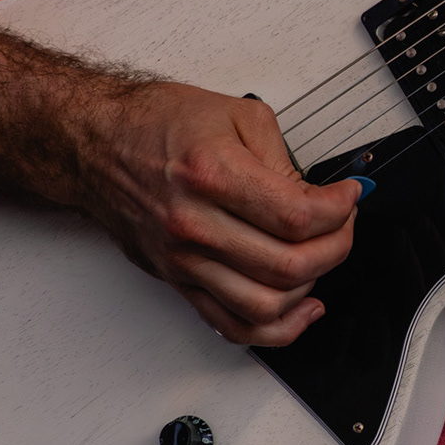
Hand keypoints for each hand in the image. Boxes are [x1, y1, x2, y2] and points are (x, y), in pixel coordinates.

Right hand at [73, 83, 359, 346]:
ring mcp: (183, 259)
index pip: (297, 216)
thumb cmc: (157, 123)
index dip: (340, 209)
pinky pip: (233, 326)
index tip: (349, 196)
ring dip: (311, 285)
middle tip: (344, 224)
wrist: (95, 144)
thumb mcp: (236, 114)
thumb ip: (284, 159)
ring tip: (321, 255)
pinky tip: (303, 308)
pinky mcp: (178, 280)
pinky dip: (277, 329)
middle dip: (337, 246)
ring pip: (266, 305)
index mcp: (211, 175)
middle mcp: (194, 224)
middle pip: (289, 265)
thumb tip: (322, 196)